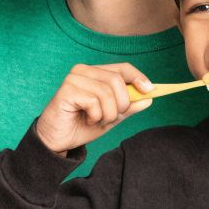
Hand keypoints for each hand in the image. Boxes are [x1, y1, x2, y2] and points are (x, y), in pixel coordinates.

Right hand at [34, 63, 153, 154]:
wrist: (57, 140)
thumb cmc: (81, 126)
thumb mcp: (111, 117)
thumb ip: (128, 107)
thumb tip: (149, 98)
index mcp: (95, 73)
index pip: (122, 68)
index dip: (138, 77)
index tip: (150, 90)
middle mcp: (83, 71)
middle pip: (116, 79)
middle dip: (121, 103)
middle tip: (112, 118)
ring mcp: (73, 79)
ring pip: (106, 92)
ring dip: (108, 113)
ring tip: (97, 121)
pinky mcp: (66, 90)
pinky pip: (93, 101)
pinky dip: (95, 116)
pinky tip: (87, 120)